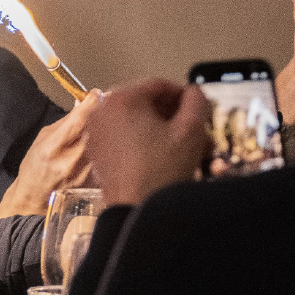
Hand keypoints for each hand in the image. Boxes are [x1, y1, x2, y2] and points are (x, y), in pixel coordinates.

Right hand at [0, 90, 101, 216]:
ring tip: (107, 125)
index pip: (78, 120)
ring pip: (105, 143)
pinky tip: (106, 146)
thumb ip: (64, 122)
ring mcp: (85, 174)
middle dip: (104, 115)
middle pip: (97, 130)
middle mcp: (70, 161)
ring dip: (109, 131)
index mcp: (52, 148)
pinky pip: (107, 158)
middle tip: (108, 105)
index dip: (92, 103)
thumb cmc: (35, 167)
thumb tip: (82, 103)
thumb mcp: (43, 139)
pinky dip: (109, 148)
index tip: (98, 94)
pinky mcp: (95, 182)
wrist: (35, 198)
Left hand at [86, 79, 211, 205]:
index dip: (184, 95)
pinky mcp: (97, 152)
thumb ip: (197, 101)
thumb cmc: (162, 169)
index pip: (158, 85)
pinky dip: (145, 141)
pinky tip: (167, 156)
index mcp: (120, 99)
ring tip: (189, 146)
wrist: (136, 209)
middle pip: (146, 104)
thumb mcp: (191, 129)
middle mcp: (101, 112)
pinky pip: (124, 137)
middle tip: (197, 129)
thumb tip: (194, 92)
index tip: (199, 107)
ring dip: (164, 130)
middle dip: (175, 116)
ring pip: (136, 122)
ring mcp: (95, 133)